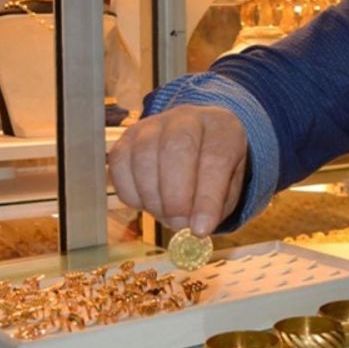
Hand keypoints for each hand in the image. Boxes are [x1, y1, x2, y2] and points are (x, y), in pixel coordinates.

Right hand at [109, 105, 247, 236]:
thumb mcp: (228, 186)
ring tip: (166, 215)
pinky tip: (146, 203)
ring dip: (152, 197)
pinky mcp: (128, 136)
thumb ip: (215, 205)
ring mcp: (153, 124)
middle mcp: (187, 118)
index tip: (200, 229)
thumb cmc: (214, 170)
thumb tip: (193, 228)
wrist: (196, 144)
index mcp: (222, 126)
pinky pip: (119, 164)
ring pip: (144, 155)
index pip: (216, 158)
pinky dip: (130, 192)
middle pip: (176, 148)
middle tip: (179, 224)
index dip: (207, 198)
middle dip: (176, 196)